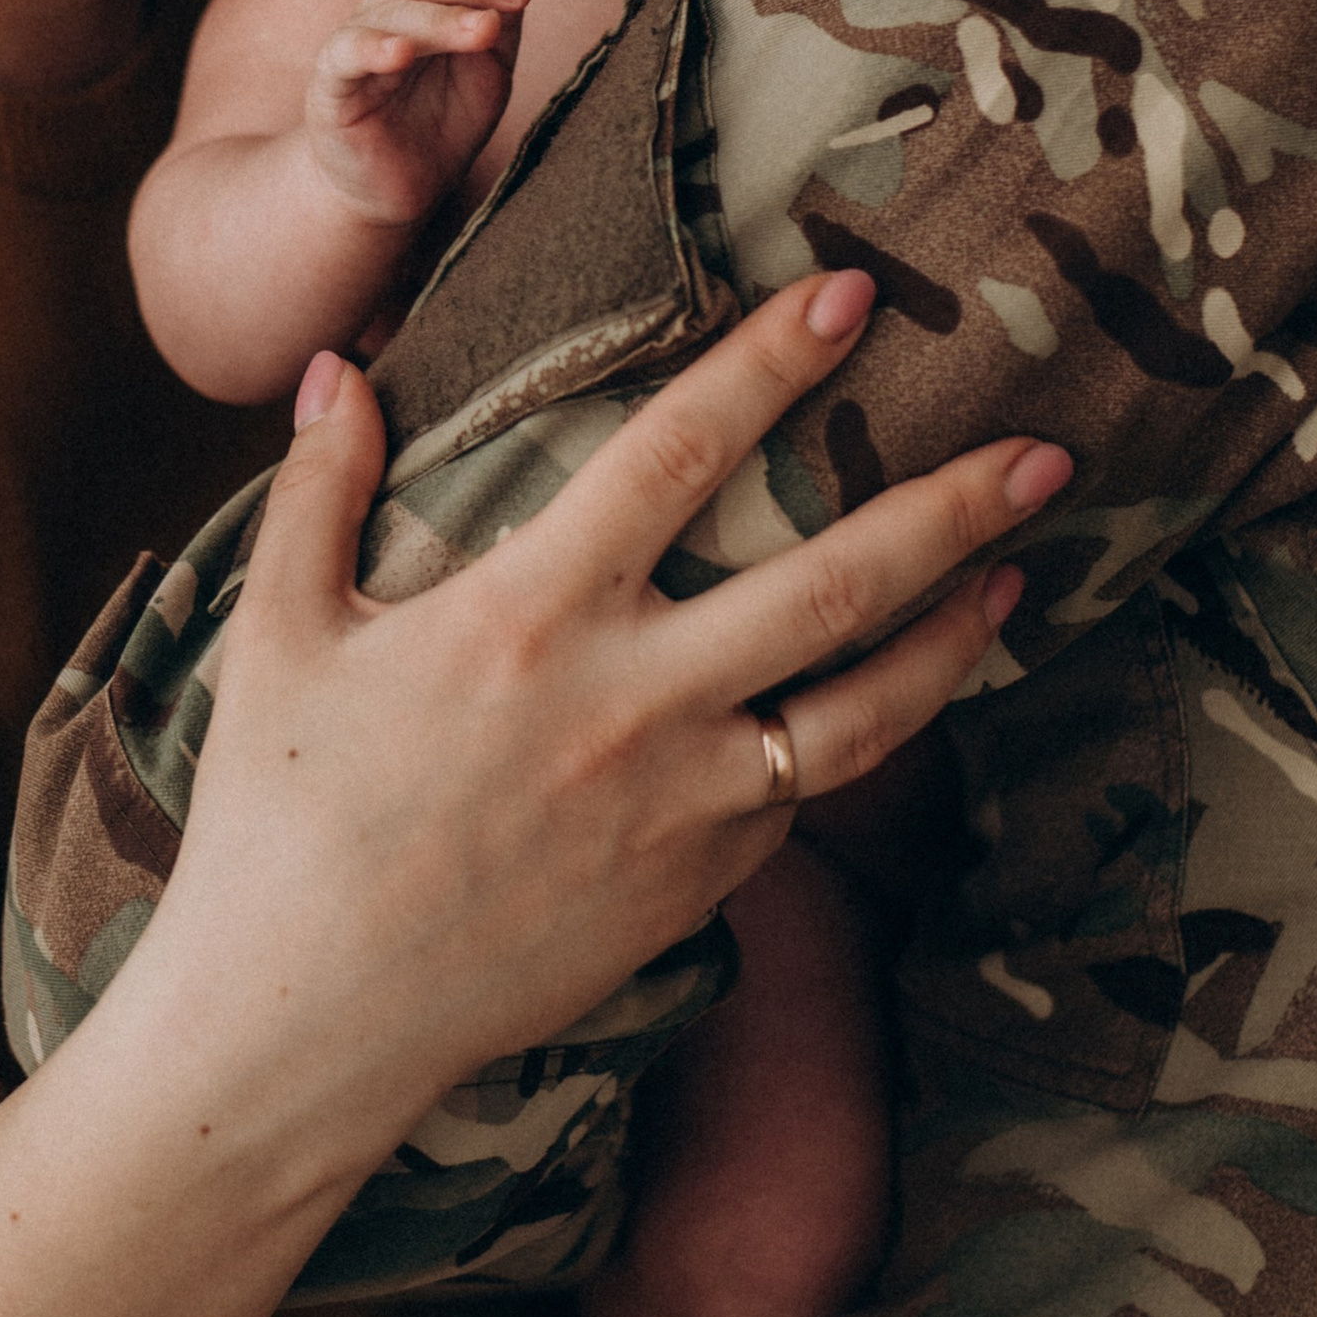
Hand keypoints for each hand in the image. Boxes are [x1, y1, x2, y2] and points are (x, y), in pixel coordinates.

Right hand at [0, 267, 1064, 1316]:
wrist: (304, 1020)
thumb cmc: (277, 816)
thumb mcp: (273, 632)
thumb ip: (316, 490)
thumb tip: (341, 366)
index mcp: (527, 612)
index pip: (679, 453)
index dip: (769, 365)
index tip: (843, 296)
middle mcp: (629, 701)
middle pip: (831, 584)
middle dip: (948, 509)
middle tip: (1044, 451)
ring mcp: (679, 804)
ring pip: (862, 710)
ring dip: (955, 635)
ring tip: (1024, 576)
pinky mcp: (695, 886)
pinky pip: (806, 797)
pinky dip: (871, 739)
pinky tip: (906, 698)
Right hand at [302, 0, 528, 221]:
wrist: (398, 190)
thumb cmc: (442, 122)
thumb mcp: (488, 71)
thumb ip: (499, 25)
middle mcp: (378, 12)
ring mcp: (350, 48)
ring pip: (389, 11)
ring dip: (442, 17)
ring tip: (484, 30)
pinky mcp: (330, 90)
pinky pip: (345, 57)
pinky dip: (372, 48)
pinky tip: (401, 52)